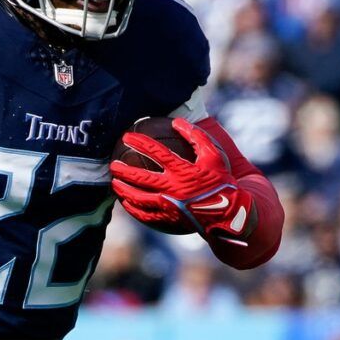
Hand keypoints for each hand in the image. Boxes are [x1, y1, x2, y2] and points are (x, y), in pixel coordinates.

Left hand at [110, 117, 250, 240]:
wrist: (227, 212)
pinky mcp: (168, 218)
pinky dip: (133, 208)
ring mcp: (169, 205)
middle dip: (124, 170)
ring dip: (124, 190)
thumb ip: (196, 136)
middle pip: (141, 177)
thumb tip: (177, 121)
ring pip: (139, 198)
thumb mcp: (213, 155)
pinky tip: (125, 203)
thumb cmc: (220, 180)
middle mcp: (173, 188)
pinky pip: (145, 215)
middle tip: (113, 164)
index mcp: (183, 170)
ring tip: (114, 183)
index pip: (157, 152)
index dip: (140, 142)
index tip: (127, 136)